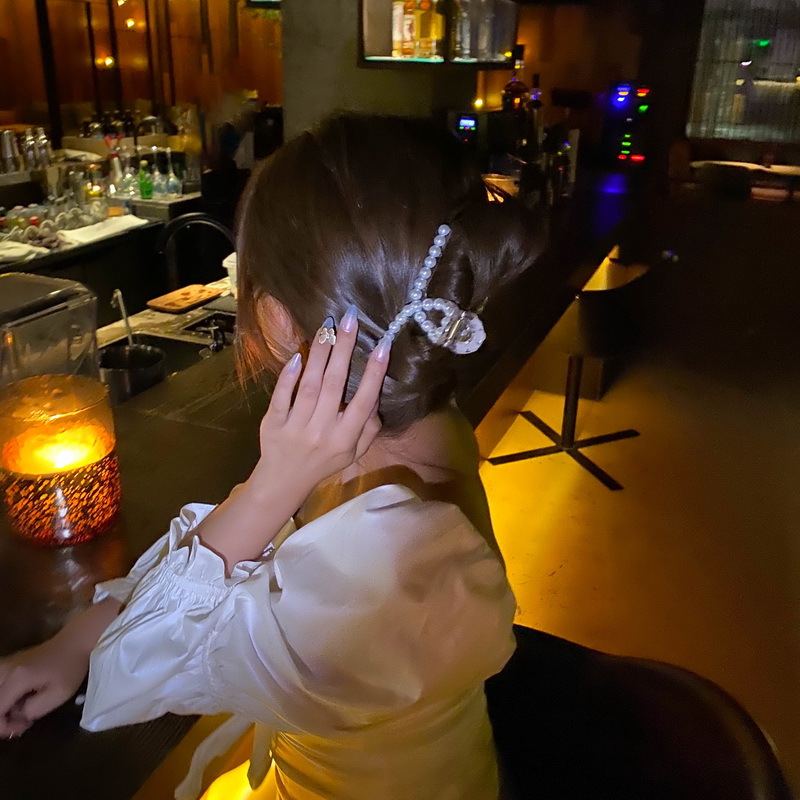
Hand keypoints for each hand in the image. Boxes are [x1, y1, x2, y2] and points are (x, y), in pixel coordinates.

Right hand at [0, 634, 88, 737]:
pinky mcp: (6, 665)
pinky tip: (24, 699)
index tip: (23, 727)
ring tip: (25, 710)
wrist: (74, 641)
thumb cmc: (70, 667)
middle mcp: (3, 670)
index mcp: (16, 678)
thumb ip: (33, 710)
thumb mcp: (58, 694)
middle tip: (24, 720)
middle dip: (3, 718)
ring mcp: (3, 665)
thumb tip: (18, 717)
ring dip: (5, 708)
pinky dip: (7, 698)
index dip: (4, 726)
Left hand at [252, 306, 390, 500]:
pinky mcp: (273, 422)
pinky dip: (288, 376)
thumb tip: (376, 399)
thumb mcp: (354, 453)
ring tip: (328, 326)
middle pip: (335, 384)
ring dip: (320, 353)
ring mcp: (296, 426)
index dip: (374, 374)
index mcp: (345, 439)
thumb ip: (369, 429)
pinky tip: (298, 354)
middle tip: (350, 319)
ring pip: (310, 385)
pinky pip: (281, 396)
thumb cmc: (324, 463)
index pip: (363, 402)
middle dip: (344, 349)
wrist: (283, 481)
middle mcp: (322, 431)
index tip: (382, 345)